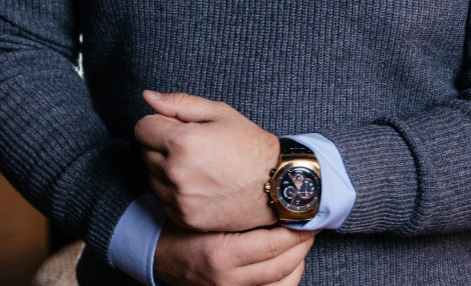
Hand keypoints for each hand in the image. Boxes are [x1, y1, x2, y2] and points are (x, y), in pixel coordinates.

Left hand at [134, 91, 280, 231]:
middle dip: (161, 144)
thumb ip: (179, 103)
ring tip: (197, 164)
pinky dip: (174, 190)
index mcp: (182, 142)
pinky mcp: (184, 219)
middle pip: (144, 152)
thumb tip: (147, 96)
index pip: (142, 128)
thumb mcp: (218, 113)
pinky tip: (199, 183)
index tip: (175, 126)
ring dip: (165, 168)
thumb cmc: (248, 144)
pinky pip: (163, 199)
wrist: (275, 184)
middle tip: (192, 144)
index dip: (158, 122)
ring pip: (152, 177)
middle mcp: (175, 173)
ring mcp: (179, 199)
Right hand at [154, 220, 316, 285]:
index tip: (307, 214)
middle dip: (302, 244)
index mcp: (221, 254)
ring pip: (282, 284)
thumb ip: (235, 206)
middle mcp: (228, 279)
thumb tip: (275, 194)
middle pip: (282, 266)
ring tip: (303, 240)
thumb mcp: (205, 210)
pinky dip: (286, 277)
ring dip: (298, 262)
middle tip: (311, 223)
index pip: (273, 246)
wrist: (158, 252)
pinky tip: (290, 260)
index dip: (296, 231)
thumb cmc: (181, 222)